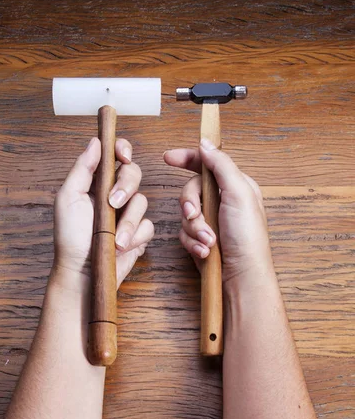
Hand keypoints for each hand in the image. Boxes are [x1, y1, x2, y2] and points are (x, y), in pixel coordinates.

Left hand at [53, 137, 153, 288]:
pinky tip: (120, 247)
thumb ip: (82, 168)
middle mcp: (114, 195)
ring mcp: (128, 214)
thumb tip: (95, 142)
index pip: (115, 156)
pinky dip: (134, 237)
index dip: (122, 149)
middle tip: (113, 202)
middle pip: (133, 173)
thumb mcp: (69, 198)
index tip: (122, 154)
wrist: (82, 272)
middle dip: (126, 185)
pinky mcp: (139, 234)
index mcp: (96, 183)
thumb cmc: (70, 238)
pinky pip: (148, 226)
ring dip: (127, 221)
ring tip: (114, 239)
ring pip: (142, 201)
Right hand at [164, 139, 273, 286]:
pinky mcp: (200, 238)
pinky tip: (206, 252)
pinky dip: (193, 242)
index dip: (187, 158)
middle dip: (190, 205)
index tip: (169, 157)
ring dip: (195, 229)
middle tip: (194, 215)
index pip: (207, 164)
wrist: (241, 274)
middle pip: (190, 190)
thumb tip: (205, 144)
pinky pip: (183, 233)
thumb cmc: (247, 237)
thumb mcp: (239, 193)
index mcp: (234, 186)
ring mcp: (210, 221)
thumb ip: (221, 165)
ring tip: (210, 241)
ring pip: (184, 214)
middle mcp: (221, 201)